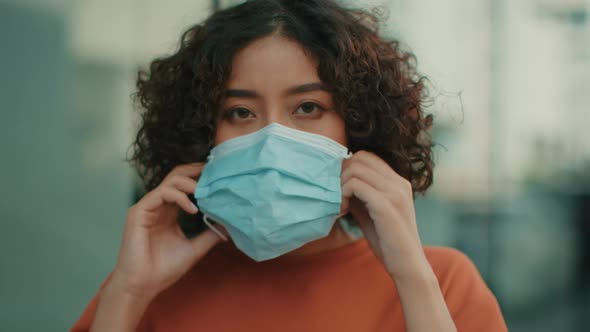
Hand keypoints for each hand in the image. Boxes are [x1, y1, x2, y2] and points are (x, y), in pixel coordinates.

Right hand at [110, 163, 224, 300]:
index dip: (201, 178)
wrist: (143, 286)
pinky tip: (193, 209)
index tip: (220, 177)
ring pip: (170, 181)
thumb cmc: (164, 269)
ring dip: (191, 183)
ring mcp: (148, 207)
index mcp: (169, 211)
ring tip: (207, 191)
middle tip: (216, 171)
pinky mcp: (139, 211)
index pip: (185, 185)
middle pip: (177, 175)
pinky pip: (162, 194)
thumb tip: (230, 224)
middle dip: (196, 170)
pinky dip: (180, 197)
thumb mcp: (195, 248)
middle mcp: (158, 205)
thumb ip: (210, 235)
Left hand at [340, 151, 429, 280]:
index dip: (349, 167)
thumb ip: (360, 195)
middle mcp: (399, 183)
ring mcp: (394, 192)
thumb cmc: (389, 242)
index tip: (341, 188)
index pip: (367, 156)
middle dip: (342, 173)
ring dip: (341, 185)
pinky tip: (342, 211)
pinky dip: (342, 196)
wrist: (408, 266)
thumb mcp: (371, 213)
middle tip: (337, 195)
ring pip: (355, 169)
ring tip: (340, 205)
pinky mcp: (385, 205)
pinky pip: (355, 185)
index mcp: (399, 182)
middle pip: (360, 157)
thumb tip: (338, 181)